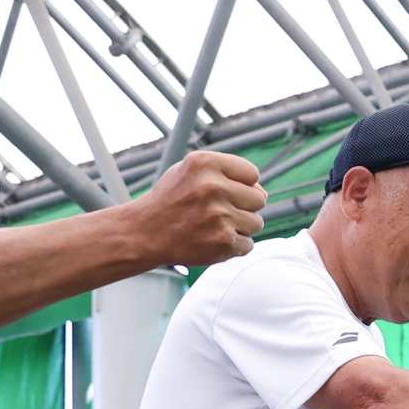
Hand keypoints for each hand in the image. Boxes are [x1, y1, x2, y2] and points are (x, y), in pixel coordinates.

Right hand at [133, 150, 265, 264]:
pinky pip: (249, 244)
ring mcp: (219, 216)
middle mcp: (212, 187)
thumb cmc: (172, 200)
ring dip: (240, 227)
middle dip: (243, 206)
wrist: (145, 232)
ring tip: (213, 225)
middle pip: (259, 199)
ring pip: (257, 223)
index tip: (223, 191)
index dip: (242, 184)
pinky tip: (212, 240)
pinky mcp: (223, 242)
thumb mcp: (191, 172)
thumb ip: (228, 174)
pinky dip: (234, 246)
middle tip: (216, 211)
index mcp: (204, 163)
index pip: (252, 173)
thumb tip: (263, 193)